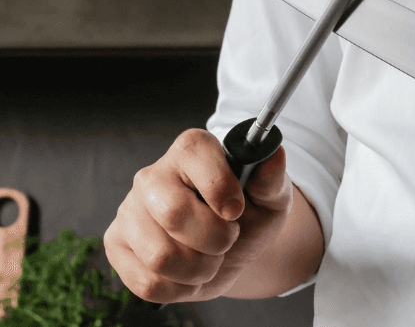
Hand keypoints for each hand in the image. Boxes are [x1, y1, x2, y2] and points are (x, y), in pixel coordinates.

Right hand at [104, 129, 293, 302]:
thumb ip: (272, 178)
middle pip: (174, 213)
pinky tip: (188, 273)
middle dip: (215, 239)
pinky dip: (180, 289)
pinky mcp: (116, 244)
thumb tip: (272, 154)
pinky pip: (147, 282)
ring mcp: (129, 210)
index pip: (194, 154)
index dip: (220, 187)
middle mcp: (153, 175)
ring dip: (200, 269)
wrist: (232, 249)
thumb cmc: (249, 215)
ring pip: (161, 256)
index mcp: (191, 151)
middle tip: (227, 238)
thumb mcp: (271, 197)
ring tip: (209, 258)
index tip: (236, 210)